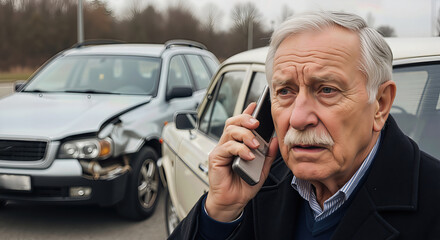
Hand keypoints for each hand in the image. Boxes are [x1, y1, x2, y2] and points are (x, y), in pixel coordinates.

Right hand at [205, 102, 278, 221]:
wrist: (233, 201)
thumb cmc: (244, 185)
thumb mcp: (262, 168)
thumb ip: (268, 154)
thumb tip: (274, 140)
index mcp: (238, 144)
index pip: (241, 124)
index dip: (247, 113)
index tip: (255, 105)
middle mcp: (228, 144)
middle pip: (233, 123)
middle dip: (245, 119)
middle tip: (256, 124)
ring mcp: (221, 150)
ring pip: (230, 131)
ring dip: (245, 135)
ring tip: (254, 145)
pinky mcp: (216, 157)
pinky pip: (227, 147)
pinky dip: (240, 149)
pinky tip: (248, 156)